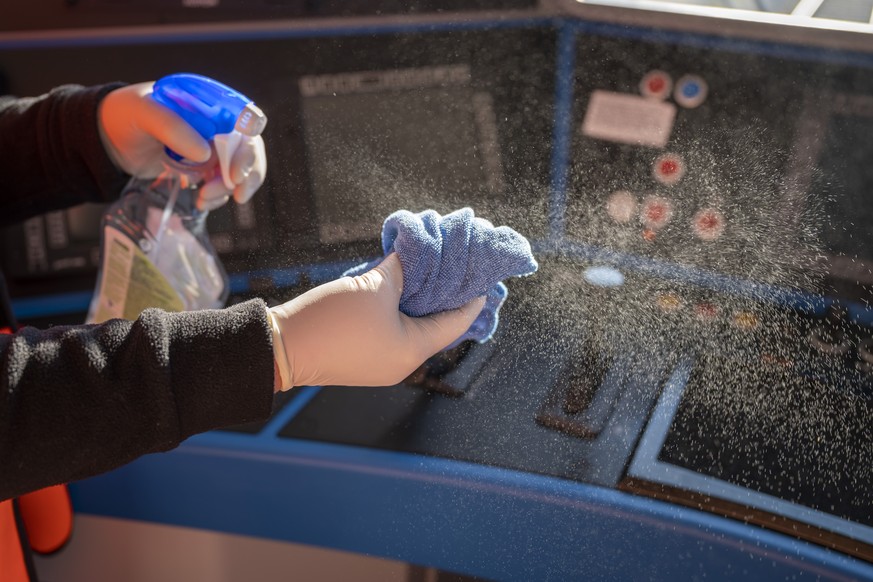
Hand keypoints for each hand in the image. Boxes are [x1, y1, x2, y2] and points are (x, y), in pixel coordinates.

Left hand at [98, 82, 266, 210]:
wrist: (105, 140)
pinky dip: (218, 196)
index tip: (236, 172)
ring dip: (228, 188)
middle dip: (245, 173)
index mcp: (208, 104)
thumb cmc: (123, 116)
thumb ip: (173, 127)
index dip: (248, 147)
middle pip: (248, 148)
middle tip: (234, 192)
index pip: (243, 122)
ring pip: (238, 170)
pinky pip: (222, 184)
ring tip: (204, 199)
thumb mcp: (143, 113)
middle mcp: (216, 125)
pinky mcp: (203, 169)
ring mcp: (211, 148)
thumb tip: (205, 153)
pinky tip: (202, 201)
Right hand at [268, 253, 485, 389]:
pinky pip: (394, 331)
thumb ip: (403, 268)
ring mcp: (382, 363)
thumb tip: (417, 252)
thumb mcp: (374, 285)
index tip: (481, 276)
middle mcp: (403, 363)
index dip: (470, 298)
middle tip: (455, 269)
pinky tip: (401, 287)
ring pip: (414, 328)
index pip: (455, 323)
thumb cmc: (332, 319)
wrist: (280, 346)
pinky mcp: (364, 357)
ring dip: (421, 302)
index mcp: (413, 351)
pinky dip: (401, 310)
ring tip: (430, 273)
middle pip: (436, 327)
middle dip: (444, 297)